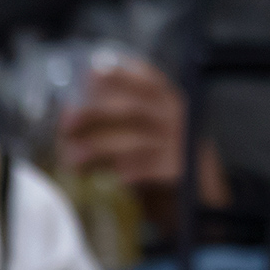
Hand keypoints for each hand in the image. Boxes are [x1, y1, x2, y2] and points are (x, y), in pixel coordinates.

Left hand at [58, 59, 231, 215]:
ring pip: (134, 141)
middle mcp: (176, 118)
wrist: (202, 196)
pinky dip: (130, 171)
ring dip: (100, 149)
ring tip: (74, 159)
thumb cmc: (164, 160)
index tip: (92, 72)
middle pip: (131, 108)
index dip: (121, 74)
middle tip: (67, 123)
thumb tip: (72, 116)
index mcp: (170, 103)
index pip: (148, 80)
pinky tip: (115, 178)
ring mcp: (180, 143)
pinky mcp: (181, 168)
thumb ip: (121, 122)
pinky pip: (149, 168)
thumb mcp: (148, 133)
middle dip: (95, 113)